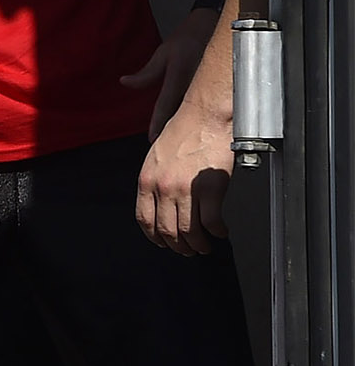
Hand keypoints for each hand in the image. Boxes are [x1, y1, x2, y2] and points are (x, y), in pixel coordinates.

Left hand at [122, 5, 220, 135]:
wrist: (217, 25)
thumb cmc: (189, 37)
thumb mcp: (163, 52)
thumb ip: (146, 73)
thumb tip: (125, 82)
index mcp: (179, 76)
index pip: (165, 105)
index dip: (157, 123)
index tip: (152, 139)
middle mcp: (195, 84)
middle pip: (181, 114)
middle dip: (172, 131)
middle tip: (163, 150)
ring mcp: (208, 87)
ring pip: (195, 112)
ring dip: (186, 126)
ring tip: (178, 145)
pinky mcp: (217, 88)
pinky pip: (205, 106)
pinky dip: (198, 117)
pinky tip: (195, 129)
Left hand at [138, 94, 233, 254]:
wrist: (206, 114)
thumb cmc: (184, 130)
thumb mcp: (155, 155)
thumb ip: (153, 178)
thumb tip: (156, 200)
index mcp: (146, 180)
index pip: (145, 220)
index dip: (155, 237)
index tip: (163, 243)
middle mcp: (163, 187)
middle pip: (167, 230)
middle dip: (178, 246)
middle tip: (188, 250)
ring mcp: (186, 189)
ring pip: (189, 230)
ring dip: (198, 244)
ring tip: (204, 246)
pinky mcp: (211, 188)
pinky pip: (211, 221)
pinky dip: (216, 232)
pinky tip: (220, 232)